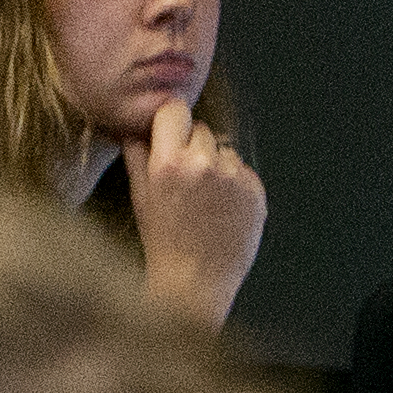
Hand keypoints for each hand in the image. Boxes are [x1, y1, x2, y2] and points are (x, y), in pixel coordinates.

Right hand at [128, 104, 266, 328]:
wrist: (195, 283)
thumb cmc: (163, 241)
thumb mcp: (141, 196)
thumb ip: (137, 154)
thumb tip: (135, 125)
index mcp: (169, 163)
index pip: (174, 110)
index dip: (171, 121)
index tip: (169, 133)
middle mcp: (203, 164)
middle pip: (201, 129)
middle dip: (193, 147)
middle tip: (185, 180)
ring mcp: (234, 178)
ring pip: (224, 150)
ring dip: (216, 165)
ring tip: (205, 200)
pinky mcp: (256, 191)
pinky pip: (244, 171)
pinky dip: (235, 184)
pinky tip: (222, 209)